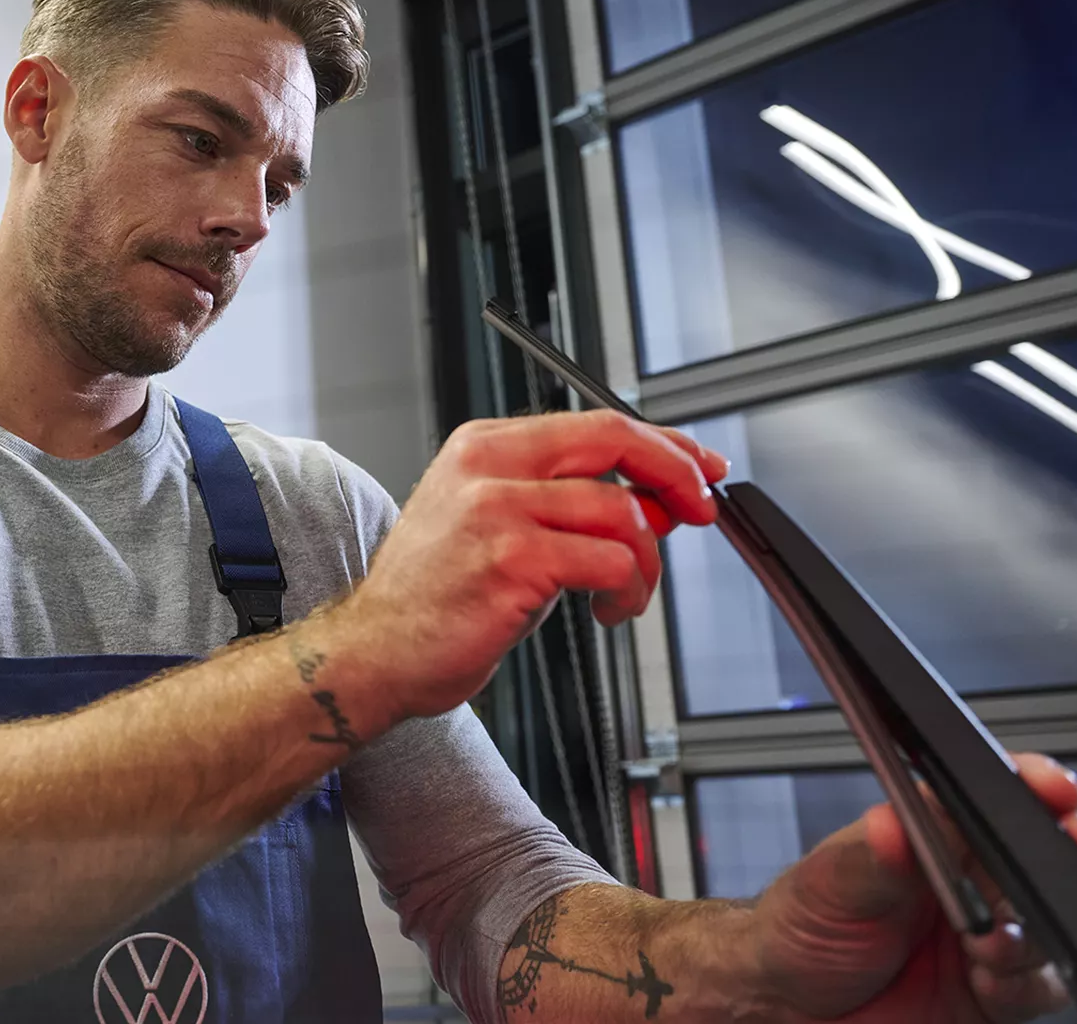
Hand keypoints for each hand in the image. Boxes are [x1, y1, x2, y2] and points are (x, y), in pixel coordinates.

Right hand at [332, 411, 728, 720]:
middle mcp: (487, 468)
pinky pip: (608, 562)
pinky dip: (626, 591)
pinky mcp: (510, 560)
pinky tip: (606, 611)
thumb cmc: (434, 600)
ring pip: (621, 512)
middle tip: (701, 510)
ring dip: (645, 562)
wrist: (375, 652)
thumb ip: (574, 508)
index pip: (595, 424)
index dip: (662, 443)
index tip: (699, 466)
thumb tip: (660, 499)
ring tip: (626, 594)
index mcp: (482, 448)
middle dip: (675, 474)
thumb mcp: (503, 531)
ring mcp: (495, 510)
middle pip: (613, 441)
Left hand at [749, 752, 1076, 1022]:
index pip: (992, 798)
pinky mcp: (995, 990)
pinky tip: (987, 982)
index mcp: (930, 835)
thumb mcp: (826, 884)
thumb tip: (895, 823)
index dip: (1032, 787)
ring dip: (1030, 933)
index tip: (1053, 788)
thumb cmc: (799, 930)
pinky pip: (1041, 985)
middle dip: (1068, 852)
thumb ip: (871, 857)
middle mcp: (967, 881)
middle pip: (1041, 857)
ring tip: (988, 944)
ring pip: (1048, 923)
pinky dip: (1024, 984)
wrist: (788, 1006)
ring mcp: (986, 935)